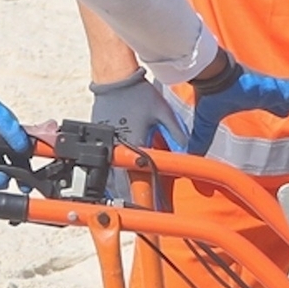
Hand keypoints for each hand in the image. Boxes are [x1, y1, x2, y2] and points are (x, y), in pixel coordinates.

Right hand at [91, 67, 189, 197]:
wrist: (114, 78)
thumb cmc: (138, 93)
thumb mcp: (163, 112)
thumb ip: (176, 133)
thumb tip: (189, 150)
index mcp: (134, 144)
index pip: (140, 179)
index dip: (148, 197)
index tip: (156, 209)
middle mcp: (115, 147)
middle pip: (121, 183)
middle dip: (131, 198)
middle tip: (144, 209)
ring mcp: (104, 143)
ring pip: (110, 175)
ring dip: (120, 188)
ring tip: (129, 200)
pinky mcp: (99, 137)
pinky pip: (104, 162)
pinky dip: (111, 173)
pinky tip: (118, 180)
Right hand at [188, 59, 288, 157]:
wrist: (211, 77)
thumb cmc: (210, 93)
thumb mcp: (206, 121)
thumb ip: (201, 139)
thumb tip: (190, 156)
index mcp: (251, 97)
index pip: (270, 102)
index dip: (280, 107)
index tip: (286, 111)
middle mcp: (265, 91)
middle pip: (287, 98)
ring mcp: (272, 88)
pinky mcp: (276, 87)